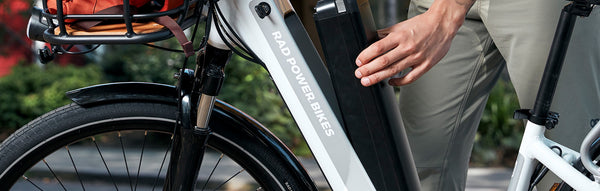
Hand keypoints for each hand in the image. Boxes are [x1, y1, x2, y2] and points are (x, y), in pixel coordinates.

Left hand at [354, 0, 473, 85]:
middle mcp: (407, 47)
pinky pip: (410, 77)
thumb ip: (386, 33)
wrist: (443, 24)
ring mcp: (417, 57)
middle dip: (368, 70)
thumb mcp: (401, 25)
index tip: (358, 62)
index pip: (378, 48)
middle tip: (359, 75)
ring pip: (394, 70)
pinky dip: (399, 82)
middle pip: (384, 61)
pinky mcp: (426, 65)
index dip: (366, 56)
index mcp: (400, 36)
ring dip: (378, 77)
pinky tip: (390, 82)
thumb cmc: (422, 25)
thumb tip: (371, 39)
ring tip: (367, 81)